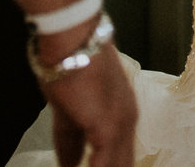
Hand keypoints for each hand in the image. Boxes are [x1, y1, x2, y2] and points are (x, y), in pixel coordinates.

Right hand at [40, 24, 138, 166]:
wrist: (73, 40)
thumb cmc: (69, 62)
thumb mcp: (67, 108)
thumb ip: (71, 139)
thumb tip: (69, 164)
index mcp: (122, 115)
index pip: (118, 157)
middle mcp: (127, 122)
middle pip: (122, 163)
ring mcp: (121, 125)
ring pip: (117, 165)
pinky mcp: (108, 129)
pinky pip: (103, 165)